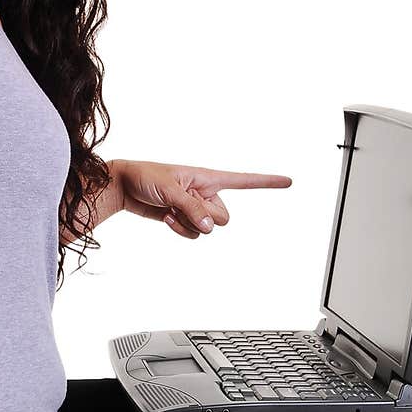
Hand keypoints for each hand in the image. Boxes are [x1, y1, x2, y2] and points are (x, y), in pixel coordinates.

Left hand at [115, 159, 292, 238]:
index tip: (288, 181)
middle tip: (182, 204)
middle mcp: (206, 192)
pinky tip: (166, 217)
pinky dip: (180, 229)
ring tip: (169, 208)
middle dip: (204, 216)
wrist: (124, 187)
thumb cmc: (145, 177)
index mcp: (208, 177)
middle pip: (224, 217)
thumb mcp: (170, 190)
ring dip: (187, 223)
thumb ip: (192, 208)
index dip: (266, 182)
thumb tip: (210, 227)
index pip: (243, 180)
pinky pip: (193, 234)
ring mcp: (195, 207)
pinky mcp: (184, 219)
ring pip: (207, 229)